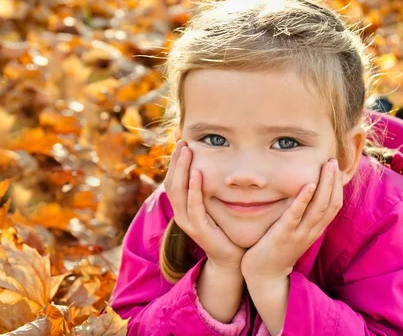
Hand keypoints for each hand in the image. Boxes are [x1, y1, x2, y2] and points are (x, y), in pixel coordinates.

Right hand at [164, 141, 245, 270]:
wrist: (230, 259)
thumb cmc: (225, 230)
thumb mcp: (214, 206)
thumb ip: (210, 190)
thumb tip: (215, 166)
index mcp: (183, 208)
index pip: (172, 180)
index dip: (175, 162)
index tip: (182, 143)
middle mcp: (181, 214)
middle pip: (171, 182)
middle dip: (176, 161)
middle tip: (182, 142)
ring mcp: (187, 222)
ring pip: (178, 191)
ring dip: (182, 169)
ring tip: (186, 152)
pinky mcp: (198, 229)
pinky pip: (193, 205)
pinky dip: (194, 188)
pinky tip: (197, 173)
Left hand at [241, 159, 342, 282]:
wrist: (264, 276)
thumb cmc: (276, 250)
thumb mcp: (295, 232)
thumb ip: (302, 216)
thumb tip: (305, 195)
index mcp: (315, 229)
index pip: (334, 205)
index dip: (338, 187)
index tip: (337, 168)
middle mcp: (311, 231)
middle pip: (331, 204)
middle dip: (334, 181)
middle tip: (333, 161)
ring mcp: (299, 234)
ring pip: (319, 207)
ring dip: (325, 185)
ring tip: (327, 166)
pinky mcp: (283, 235)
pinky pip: (296, 215)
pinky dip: (303, 199)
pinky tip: (308, 184)